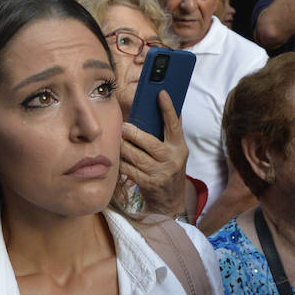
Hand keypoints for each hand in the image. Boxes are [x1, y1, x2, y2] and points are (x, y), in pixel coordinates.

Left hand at [120, 91, 188, 216]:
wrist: (170, 201)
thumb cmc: (169, 169)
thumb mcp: (175, 151)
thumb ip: (170, 132)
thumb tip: (166, 105)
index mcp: (179, 147)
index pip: (174, 124)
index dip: (168, 108)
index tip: (161, 93)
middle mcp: (172, 159)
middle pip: (150, 143)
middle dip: (134, 134)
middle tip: (123, 126)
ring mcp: (160, 173)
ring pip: (136, 156)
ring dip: (123, 147)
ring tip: (116, 140)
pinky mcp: (148, 183)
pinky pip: (129, 169)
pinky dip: (120, 162)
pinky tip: (115, 157)